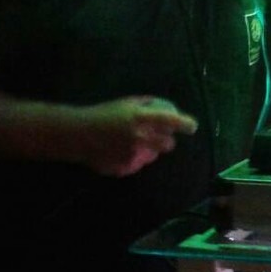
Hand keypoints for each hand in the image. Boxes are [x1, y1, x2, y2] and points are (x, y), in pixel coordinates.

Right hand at [72, 96, 197, 176]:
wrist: (78, 134)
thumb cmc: (103, 114)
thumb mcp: (126, 103)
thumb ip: (146, 105)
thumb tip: (164, 108)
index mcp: (140, 118)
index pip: (171, 121)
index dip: (185, 124)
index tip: (192, 127)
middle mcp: (140, 137)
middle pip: (168, 144)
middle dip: (167, 141)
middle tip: (158, 137)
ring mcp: (133, 155)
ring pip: (154, 156)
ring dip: (150, 150)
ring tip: (134, 143)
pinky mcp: (125, 168)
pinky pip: (139, 164)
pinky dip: (135, 159)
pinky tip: (122, 151)